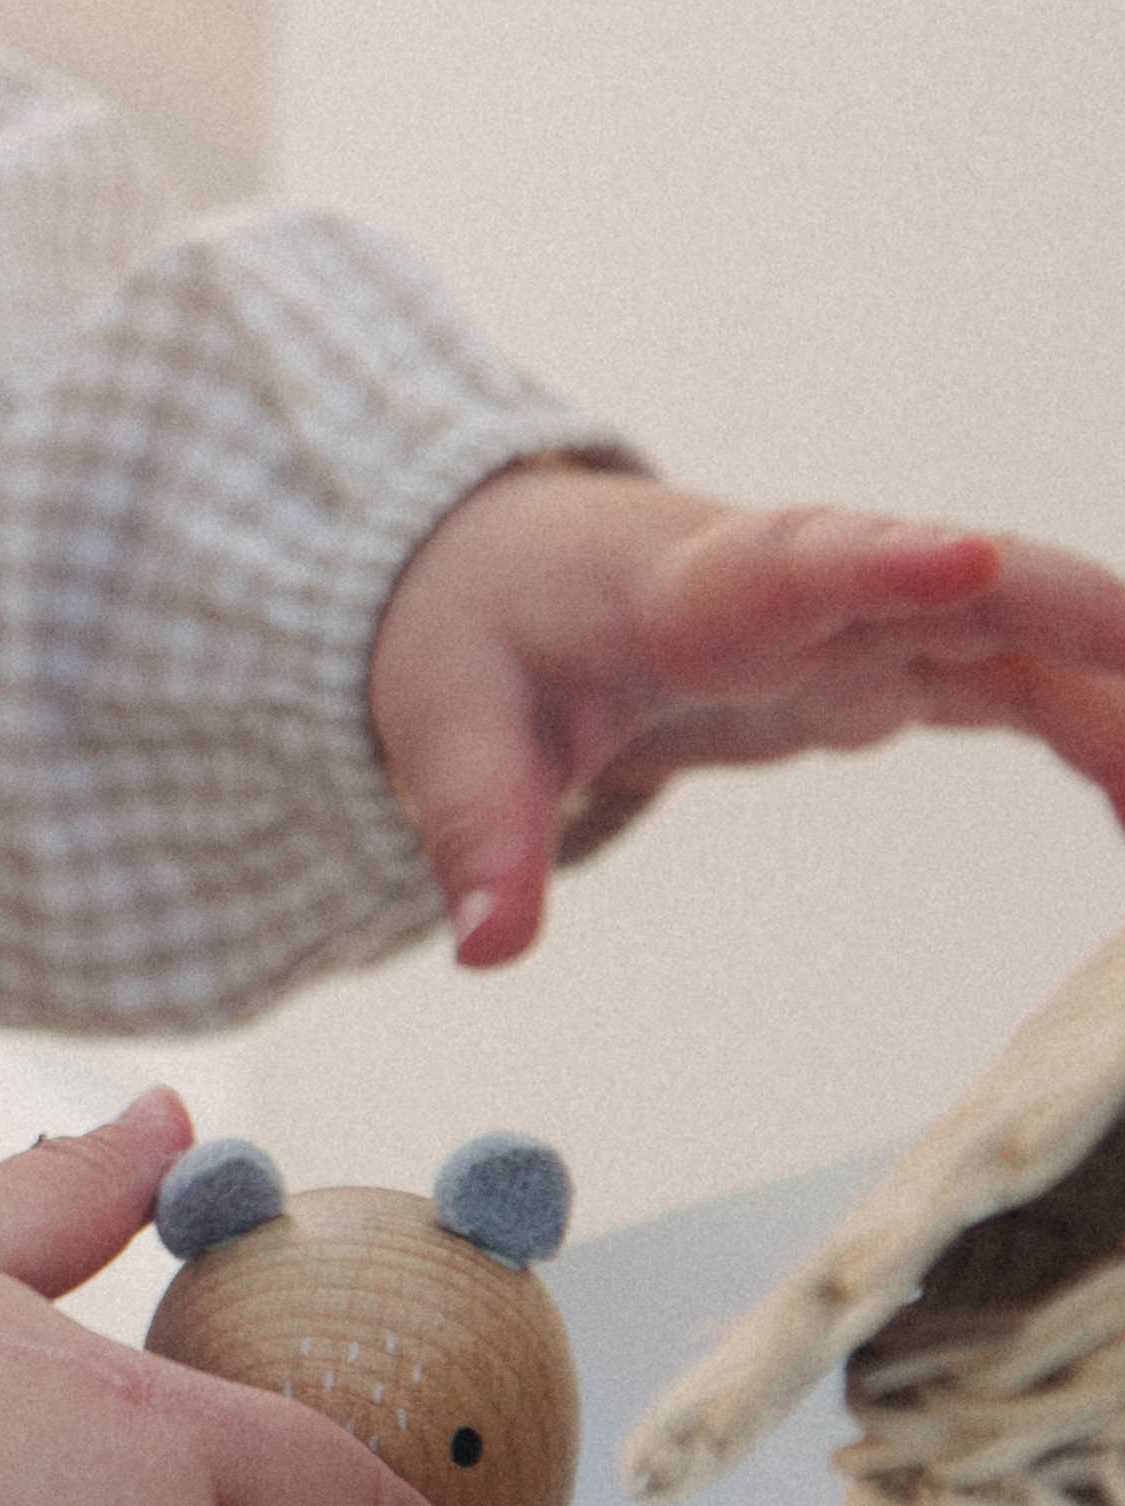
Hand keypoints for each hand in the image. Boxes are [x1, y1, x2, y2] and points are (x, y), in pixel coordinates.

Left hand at [372, 469, 1124, 970]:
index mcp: (689, 592)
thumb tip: (487, 945)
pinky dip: (1093, 737)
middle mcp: (801, 585)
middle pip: (958, 587)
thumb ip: (479, 833)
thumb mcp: (446, 730)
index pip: (794, 564)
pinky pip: (1019, 688)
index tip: (971, 560)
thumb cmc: (481, 634)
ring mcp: (863, 614)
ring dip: (1112, 701)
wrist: (502, 571)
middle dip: (1067, 617)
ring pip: (1018, 637)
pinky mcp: (892, 656)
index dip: (887, 561)